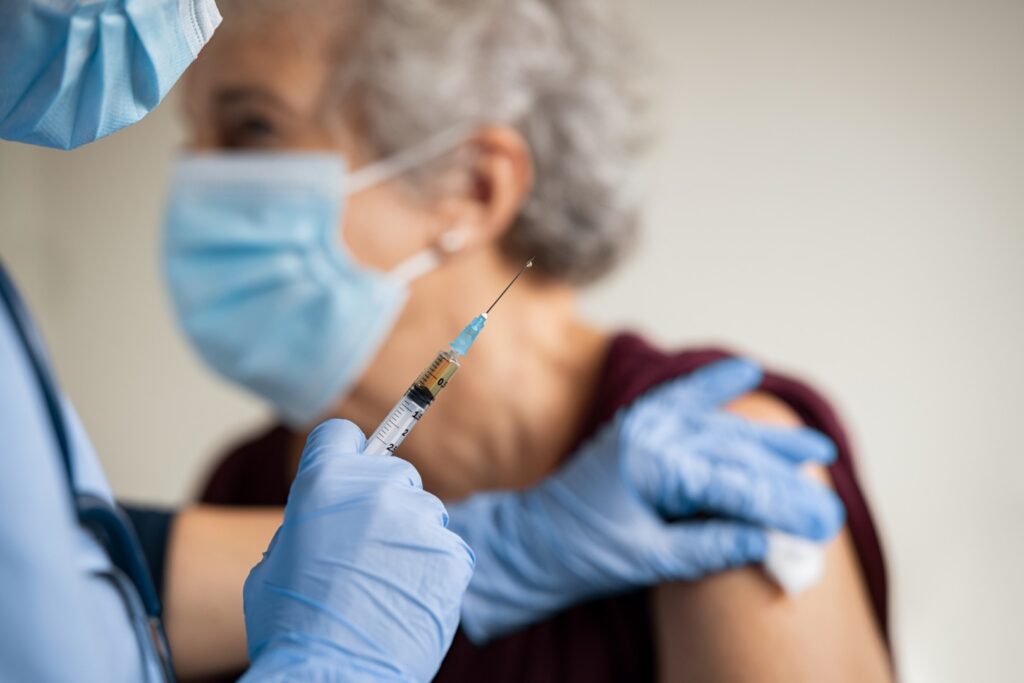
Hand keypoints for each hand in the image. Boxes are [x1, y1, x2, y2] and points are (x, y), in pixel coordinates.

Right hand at [241, 420, 474, 681]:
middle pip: (394, 474)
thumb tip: (329, 516)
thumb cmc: (291, 626)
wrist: (333, 675)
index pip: (341, 436)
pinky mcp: (451, 553)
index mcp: (322, 483)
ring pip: (424, 512)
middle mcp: (375, 490)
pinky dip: (434, 570)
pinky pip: (447, 548)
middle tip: (366, 548)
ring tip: (386, 585)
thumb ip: (308, 522)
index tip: (350, 470)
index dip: (343, 454)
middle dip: (384, 502)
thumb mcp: (275, 561)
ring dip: (411, 538)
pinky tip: (408, 599)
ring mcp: (418, 520)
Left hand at [449, 358, 843, 642]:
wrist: (531, 540)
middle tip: (830, 506)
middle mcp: (653, 432)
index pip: (735, 483)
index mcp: (654, 464)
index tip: (824, 522)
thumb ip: (710, 547)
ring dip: (767, 441)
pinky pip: (684, 398)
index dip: (783, 504)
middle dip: (786, 480)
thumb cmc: (582, 553)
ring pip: (720, 428)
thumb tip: (769, 542)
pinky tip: (743, 371)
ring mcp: (645, 422)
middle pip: (736, 452)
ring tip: (816, 449)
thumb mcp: (648, 559)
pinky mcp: (639, 424)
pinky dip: (714, 386)